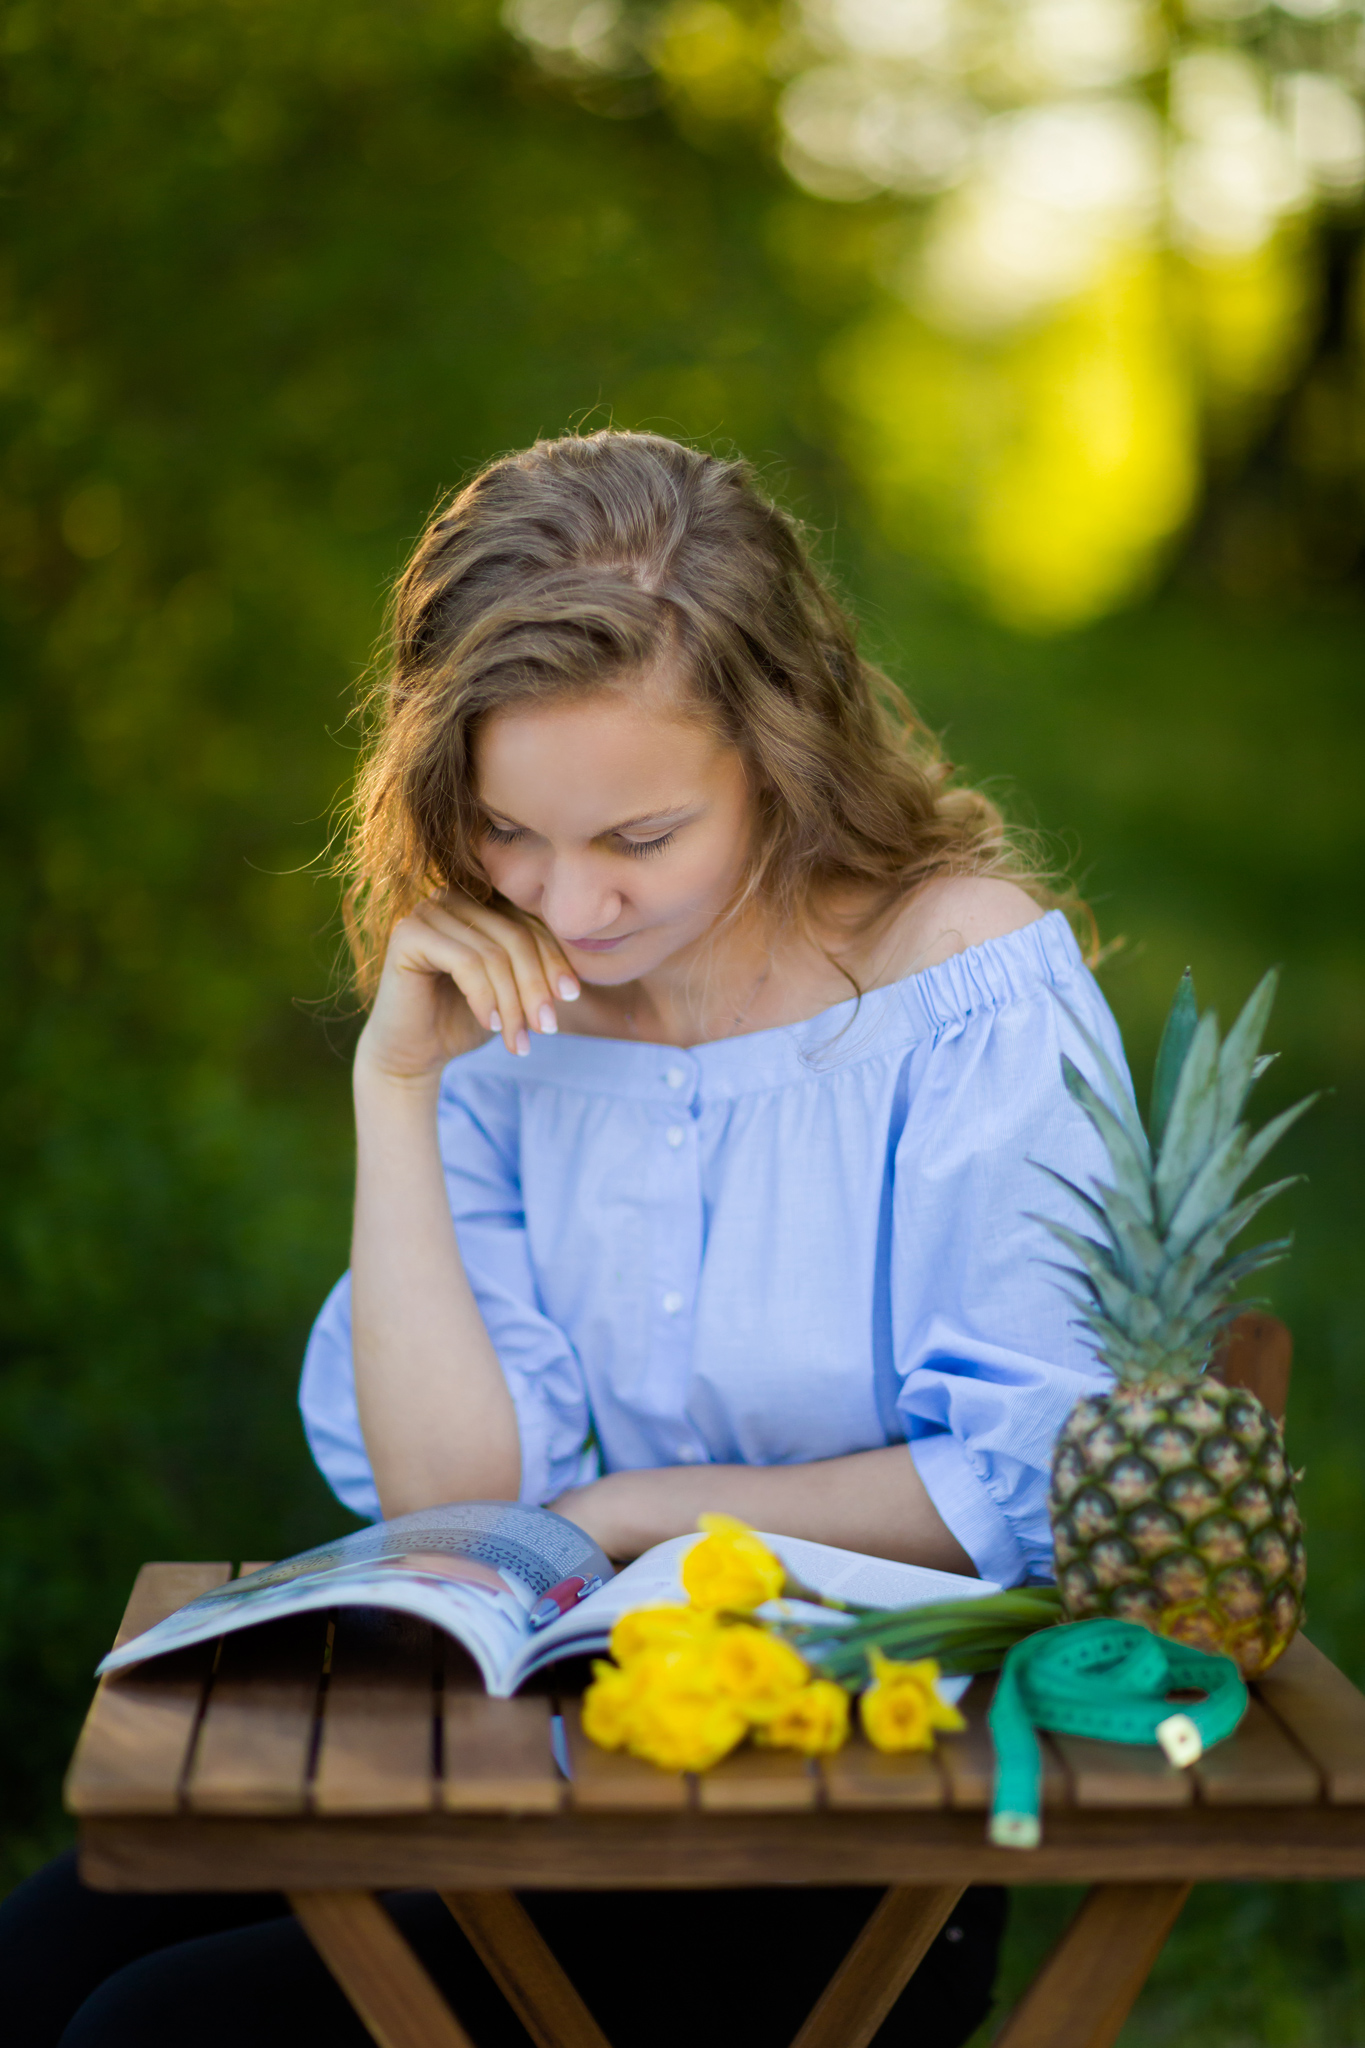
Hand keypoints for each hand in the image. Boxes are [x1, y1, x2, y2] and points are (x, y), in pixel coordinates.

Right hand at [355, 892, 579, 1083]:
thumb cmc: (465, 1020)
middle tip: (547, 1028)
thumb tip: (581, 969)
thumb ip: (538, 967)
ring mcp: (427, 912)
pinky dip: (486, 998)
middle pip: (516, 936)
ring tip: (520, 1041)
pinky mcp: (408, 934)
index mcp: (481, 903)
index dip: (555, 960)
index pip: (531, 924)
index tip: (571, 998)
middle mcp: (453, 898)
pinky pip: (466, 963)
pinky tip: (492, 1026)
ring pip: (494, 954)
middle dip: (536, 986)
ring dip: (514, 1003)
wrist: (413, 1054)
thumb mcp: (512, 992)